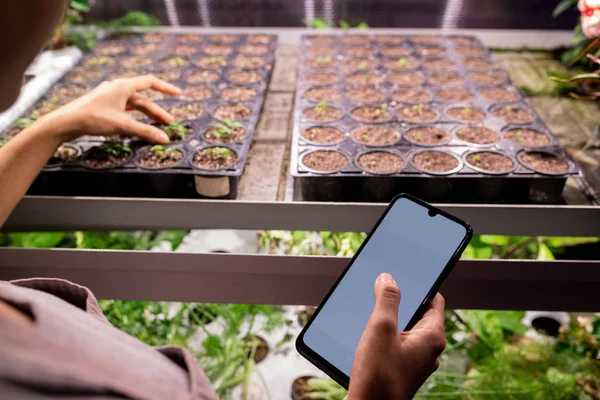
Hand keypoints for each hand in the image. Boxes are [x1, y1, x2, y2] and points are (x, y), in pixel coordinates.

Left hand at [41, 75, 180, 143]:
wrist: (66, 122)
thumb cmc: (93, 119)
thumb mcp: (122, 125)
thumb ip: (145, 131)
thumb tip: (165, 138)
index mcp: (123, 86)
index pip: (150, 82)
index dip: (165, 88)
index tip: (178, 94)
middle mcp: (116, 88)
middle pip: (142, 99)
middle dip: (156, 111)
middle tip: (168, 123)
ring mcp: (109, 96)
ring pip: (133, 105)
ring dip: (146, 116)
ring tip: (156, 126)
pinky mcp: (103, 105)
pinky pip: (124, 109)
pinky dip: (134, 117)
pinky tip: (137, 123)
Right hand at [346, 273, 445, 399]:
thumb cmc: (379, 376)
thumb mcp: (381, 328)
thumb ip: (387, 299)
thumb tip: (389, 279)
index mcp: (432, 337)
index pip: (435, 300)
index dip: (422, 285)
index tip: (407, 274)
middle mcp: (429, 351)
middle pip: (420, 314)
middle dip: (403, 301)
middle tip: (385, 290)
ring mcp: (416, 362)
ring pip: (407, 330)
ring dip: (392, 320)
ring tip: (373, 313)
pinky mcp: (402, 371)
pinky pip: (398, 345)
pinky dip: (387, 336)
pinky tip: (369, 336)